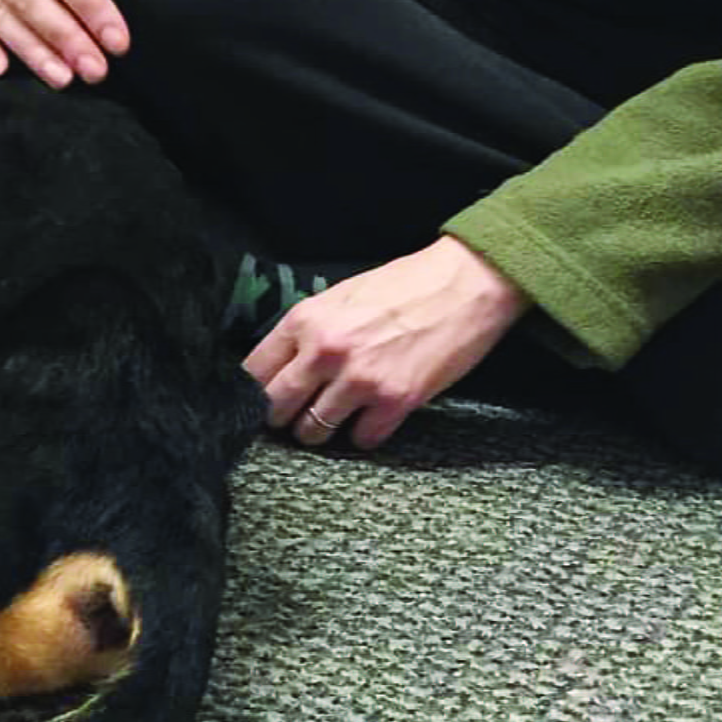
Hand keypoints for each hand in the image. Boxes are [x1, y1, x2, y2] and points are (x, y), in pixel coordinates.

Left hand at [243, 237, 531, 449]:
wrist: (468, 282)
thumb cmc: (404, 285)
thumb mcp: (339, 297)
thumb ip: (307, 331)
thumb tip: (281, 365)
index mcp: (305, 321)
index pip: (253, 371)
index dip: (253, 389)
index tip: (263, 398)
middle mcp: (325, 351)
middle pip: (275, 407)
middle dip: (280, 417)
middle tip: (292, 416)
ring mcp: (359, 379)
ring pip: (312, 430)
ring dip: (317, 431)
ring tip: (330, 420)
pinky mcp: (395, 400)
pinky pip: (361, 439)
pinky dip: (363, 435)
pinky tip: (370, 419)